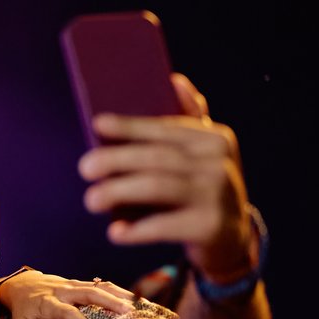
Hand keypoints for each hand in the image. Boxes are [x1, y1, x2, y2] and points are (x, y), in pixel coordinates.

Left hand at [0, 270, 133, 318]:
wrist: (22, 285)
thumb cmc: (24, 311)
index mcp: (48, 303)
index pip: (67, 312)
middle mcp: (62, 291)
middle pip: (88, 293)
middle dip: (109, 302)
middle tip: (127, 313)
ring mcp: (73, 285)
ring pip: (98, 286)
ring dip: (118, 294)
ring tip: (137, 305)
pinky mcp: (80, 284)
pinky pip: (101, 285)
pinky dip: (117, 291)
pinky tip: (133, 300)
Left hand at [77, 73, 257, 282]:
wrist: (233, 238)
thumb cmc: (203, 189)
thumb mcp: (204, 154)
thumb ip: (190, 120)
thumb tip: (173, 80)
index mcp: (214, 138)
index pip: (165, 129)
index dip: (130, 126)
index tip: (98, 124)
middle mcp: (219, 163)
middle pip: (157, 157)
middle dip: (116, 160)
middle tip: (85, 168)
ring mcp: (217, 195)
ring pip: (158, 186)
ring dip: (119, 191)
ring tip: (91, 199)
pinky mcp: (210, 227)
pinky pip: (165, 226)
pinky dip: (137, 229)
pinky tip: (116, 232)